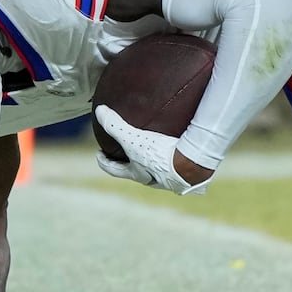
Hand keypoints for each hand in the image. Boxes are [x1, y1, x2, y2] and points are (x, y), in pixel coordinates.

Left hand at [93, 105, 212, 194]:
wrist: (193, 165)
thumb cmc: (160, 157)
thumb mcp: (133, 140)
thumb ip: (116, 126)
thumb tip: (99, 111)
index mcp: (137, 174)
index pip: (115, 170)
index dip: (105, 162)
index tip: (99, 155)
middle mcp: (153, 180)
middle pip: (136, 172)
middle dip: (129, 163)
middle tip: (124, 152)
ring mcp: (172, 178)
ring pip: (158, 170)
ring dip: (152, 161)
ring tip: (153, 146)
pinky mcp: (187, 172)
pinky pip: (179, 163)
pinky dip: (176, 156)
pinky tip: (181, 144)